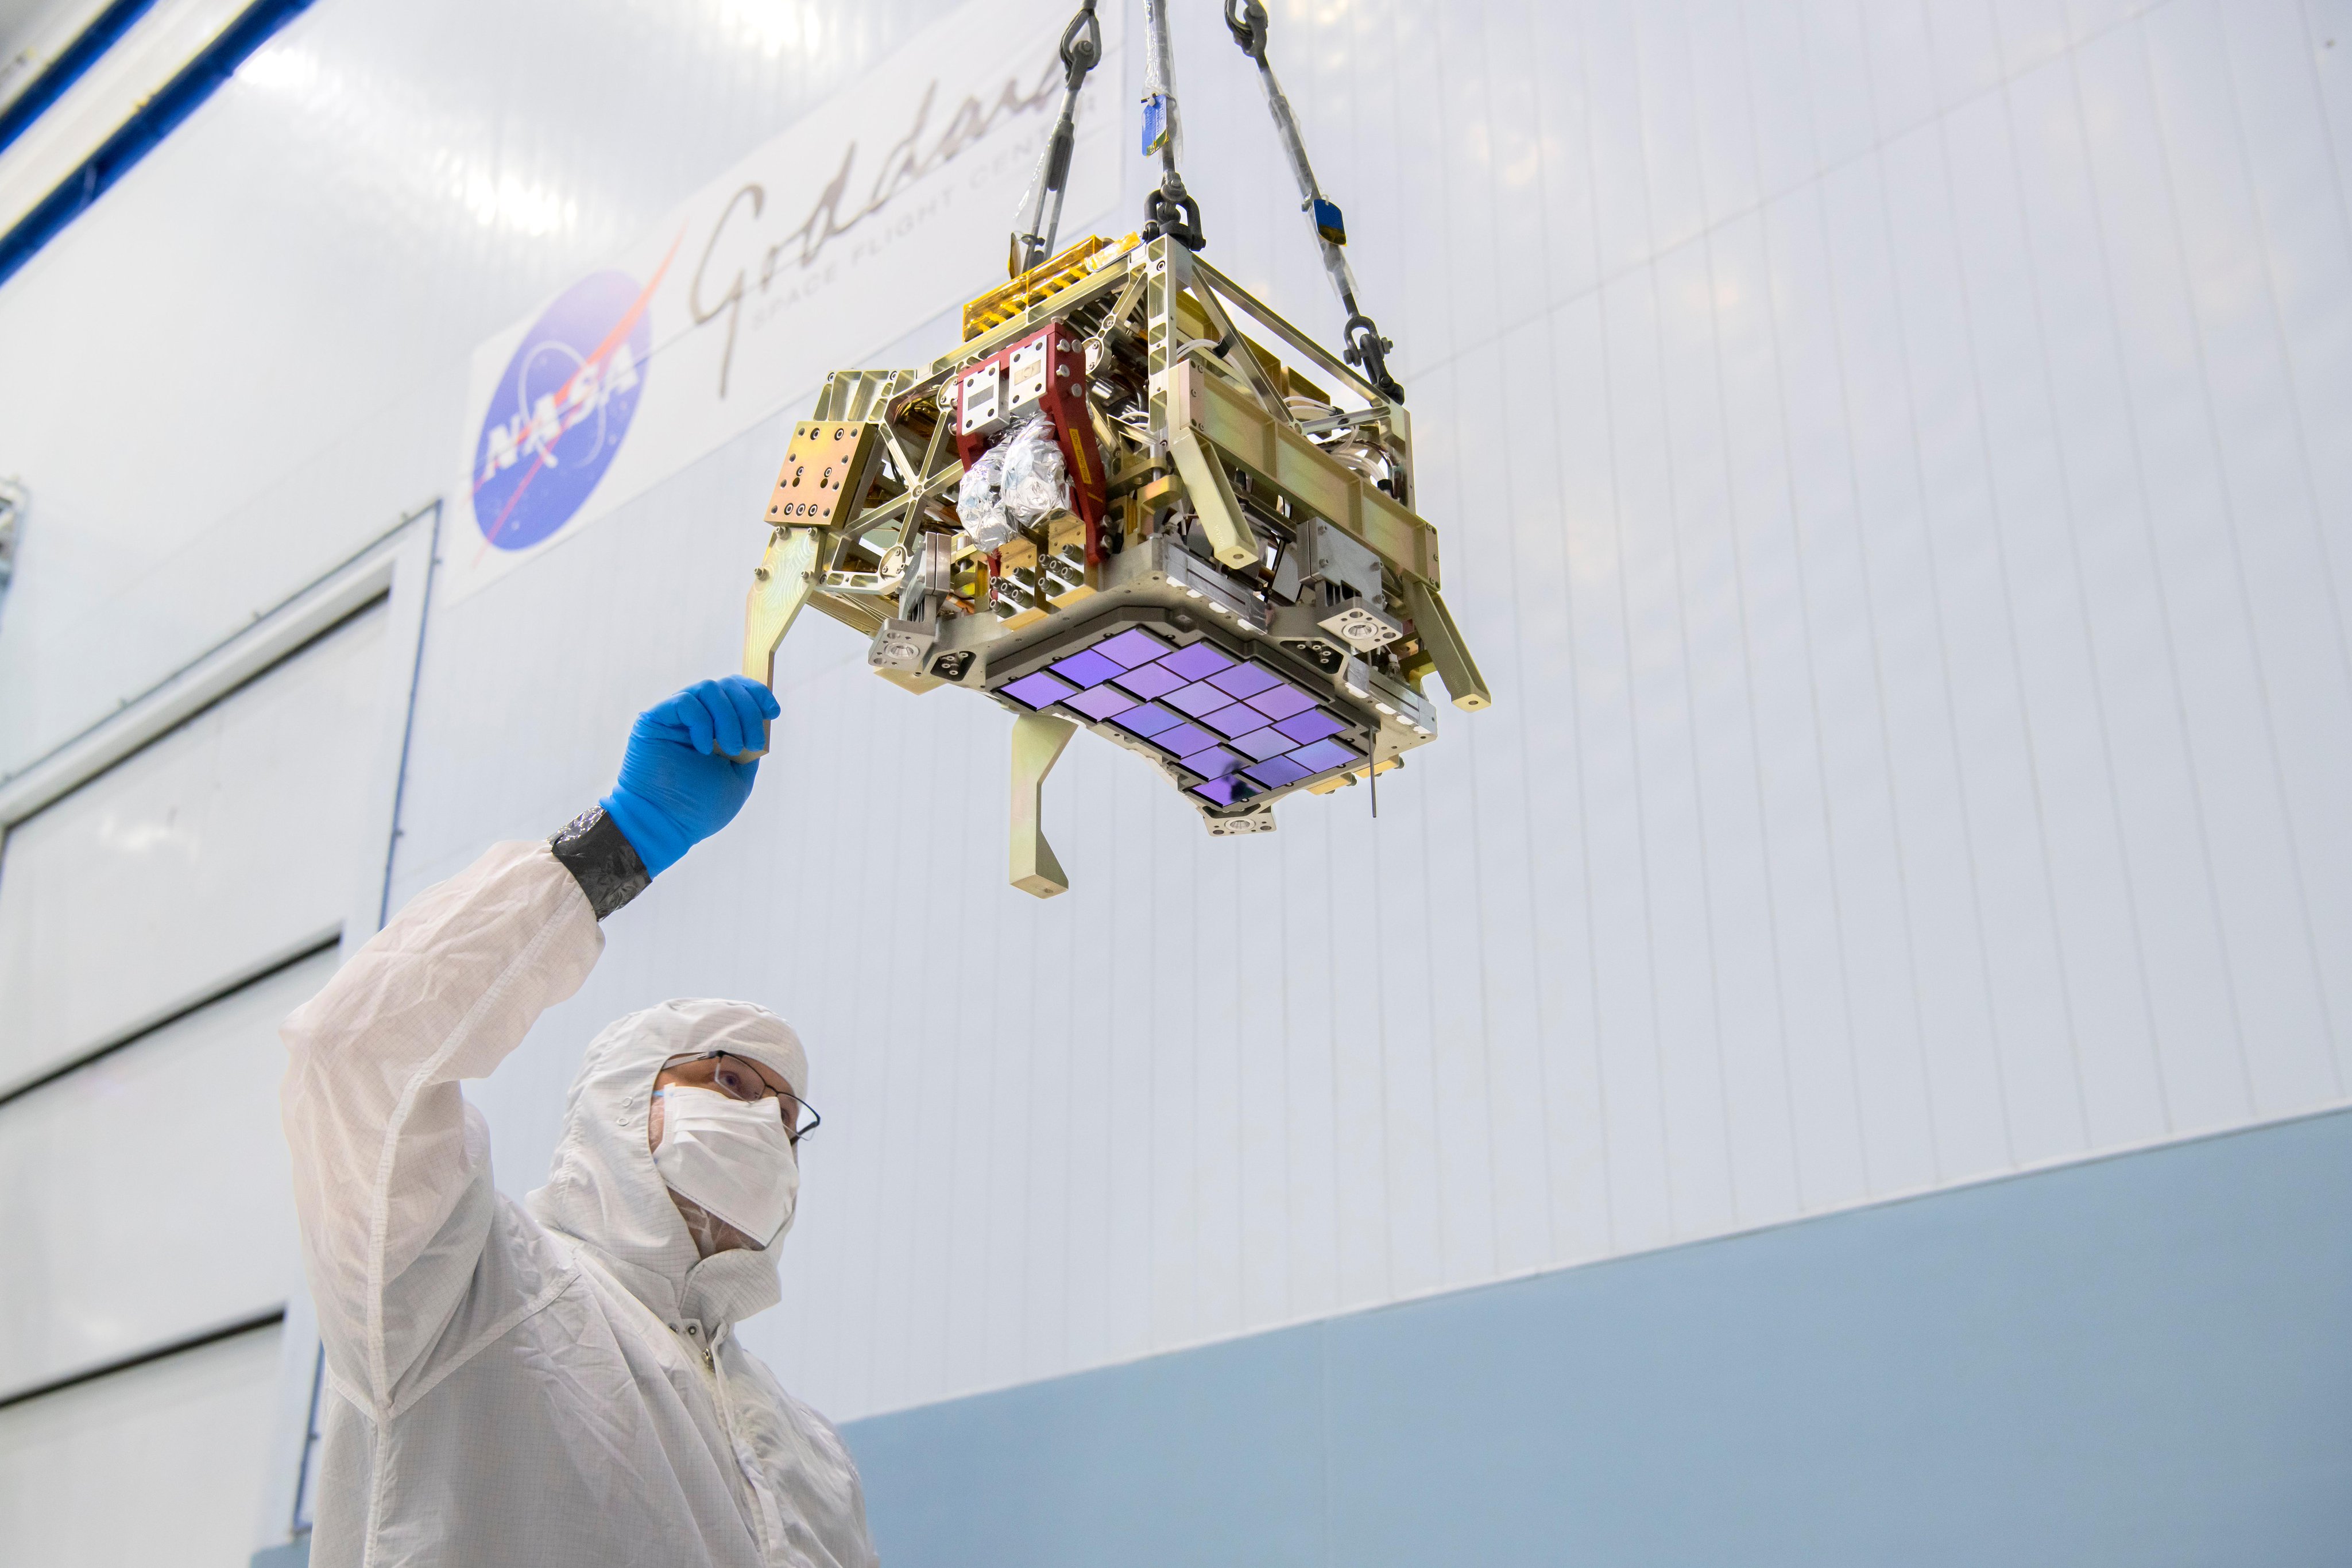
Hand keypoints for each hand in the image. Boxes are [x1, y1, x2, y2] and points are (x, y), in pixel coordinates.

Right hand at [600, 677, 781, 874]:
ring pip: (709, 688)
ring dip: (729, 718)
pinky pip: (685, 701)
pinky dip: (702, 722)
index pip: (737, 691)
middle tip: (751, 743)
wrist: (664, 826)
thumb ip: (749, 747)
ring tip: (730, 749)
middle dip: (748, 710)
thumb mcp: (739, 777)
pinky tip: (702, 749)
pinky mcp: (653, 720)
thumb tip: (760, 719)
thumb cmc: (699, 809)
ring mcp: (674, 718)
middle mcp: (695, 718)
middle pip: (727, 685)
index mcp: (716, 728)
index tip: (773, 712)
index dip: (758, 694)